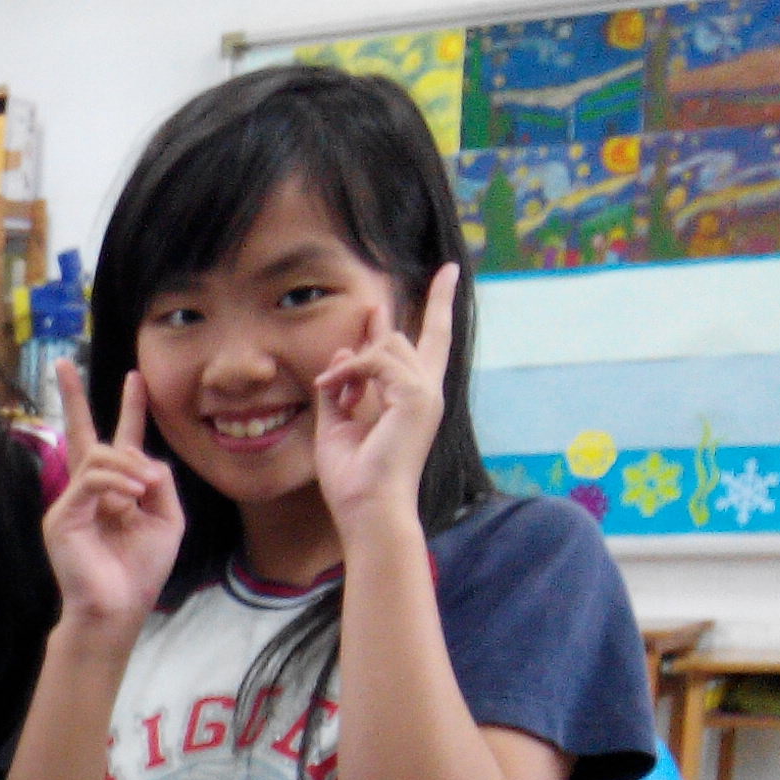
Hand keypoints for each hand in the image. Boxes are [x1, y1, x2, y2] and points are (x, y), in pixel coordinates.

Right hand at [43, 362, 182, 638]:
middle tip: (63, 363)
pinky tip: (130, 500)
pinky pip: (92, 481)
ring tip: (142, 493)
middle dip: (73, 396)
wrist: (118, 608)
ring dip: (128, 467)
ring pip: (98, 456)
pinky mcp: (62, 516)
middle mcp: (89, 491)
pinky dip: (116, 485)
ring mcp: (71, 502)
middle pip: (82, 433)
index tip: (134, 377)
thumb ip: (162, 483)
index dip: (130, 409)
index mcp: (117, 491)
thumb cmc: (141, 571)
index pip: (120, 441)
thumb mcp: (168, 519)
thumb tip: (141, 461)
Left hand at [311, 261, 455, 543]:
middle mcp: (427, 391)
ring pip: (388, 345)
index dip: (438, 303)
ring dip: (351, 364)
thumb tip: (344, 351)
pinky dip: (350, 370)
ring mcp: (426, 392)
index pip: (431, 340)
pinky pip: (377, 359)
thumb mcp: (337, 424)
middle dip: (373, 334)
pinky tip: (334, 388)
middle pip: (404, 337)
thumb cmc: (353, 477)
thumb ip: (342, 388)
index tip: (447, 271)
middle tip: (348, 351)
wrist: (367, 507)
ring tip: (332, 389)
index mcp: (413, 398)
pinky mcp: (417, 396)